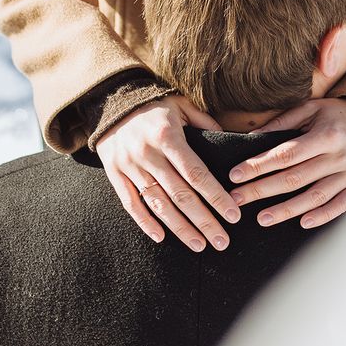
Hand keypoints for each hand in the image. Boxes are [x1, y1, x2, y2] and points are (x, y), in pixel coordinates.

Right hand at [97, 94, 240, 248]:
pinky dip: (145, 223)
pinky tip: (161, 237)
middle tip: (222, 242)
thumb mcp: (182, 104)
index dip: (216, 196)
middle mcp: (149, 154)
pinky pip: (131, 203)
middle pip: (181, 194)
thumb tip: (229, 140)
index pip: (196, 173)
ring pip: (158, 204)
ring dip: (180, 228)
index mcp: (168, 136)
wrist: (111, 101)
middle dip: (204, 221)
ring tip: (199, 245)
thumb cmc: (155, 104)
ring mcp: (130, 166)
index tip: (233, 215)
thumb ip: (205, 122)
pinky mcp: (115, 174)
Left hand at [227, 98, 345, 229]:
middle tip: (237, 200)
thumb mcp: (311, 108)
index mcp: (326, 134)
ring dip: (286, 210)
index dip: (259, 166)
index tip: (235, 175)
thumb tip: (252, 138)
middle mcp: (339, 156)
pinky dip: (322, 216)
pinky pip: (341, 205)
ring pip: (315, 197)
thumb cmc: (335, 113)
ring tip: (261, 218)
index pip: (286, 154)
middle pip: (295, 178)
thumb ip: (283, 122)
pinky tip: (302, 223)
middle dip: (262, 190)